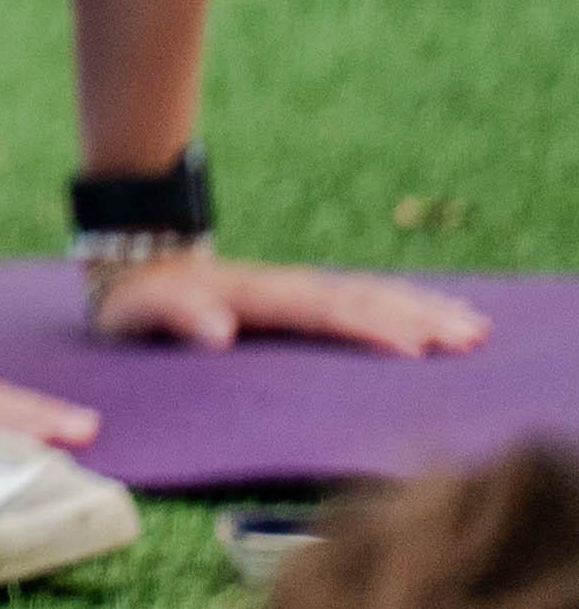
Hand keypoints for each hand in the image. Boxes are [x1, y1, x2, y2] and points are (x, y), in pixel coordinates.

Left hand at [89, 249, 487, 358]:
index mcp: (250, 296)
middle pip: (360, 299)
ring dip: (423, 308)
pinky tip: (445, 312)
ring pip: (371, 293)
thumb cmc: (134, 302)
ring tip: (476, 328)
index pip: (319, 312)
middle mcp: (283, 286)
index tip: (413, 347)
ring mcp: (297, 286)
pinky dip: (406, 301)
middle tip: (468, 339)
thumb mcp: (136, 312)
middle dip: (417, 318)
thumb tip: (216, 331)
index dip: (365, 327)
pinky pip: (364, 294)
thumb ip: (174, 316)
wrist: (133, 262)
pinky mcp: (303, 293)